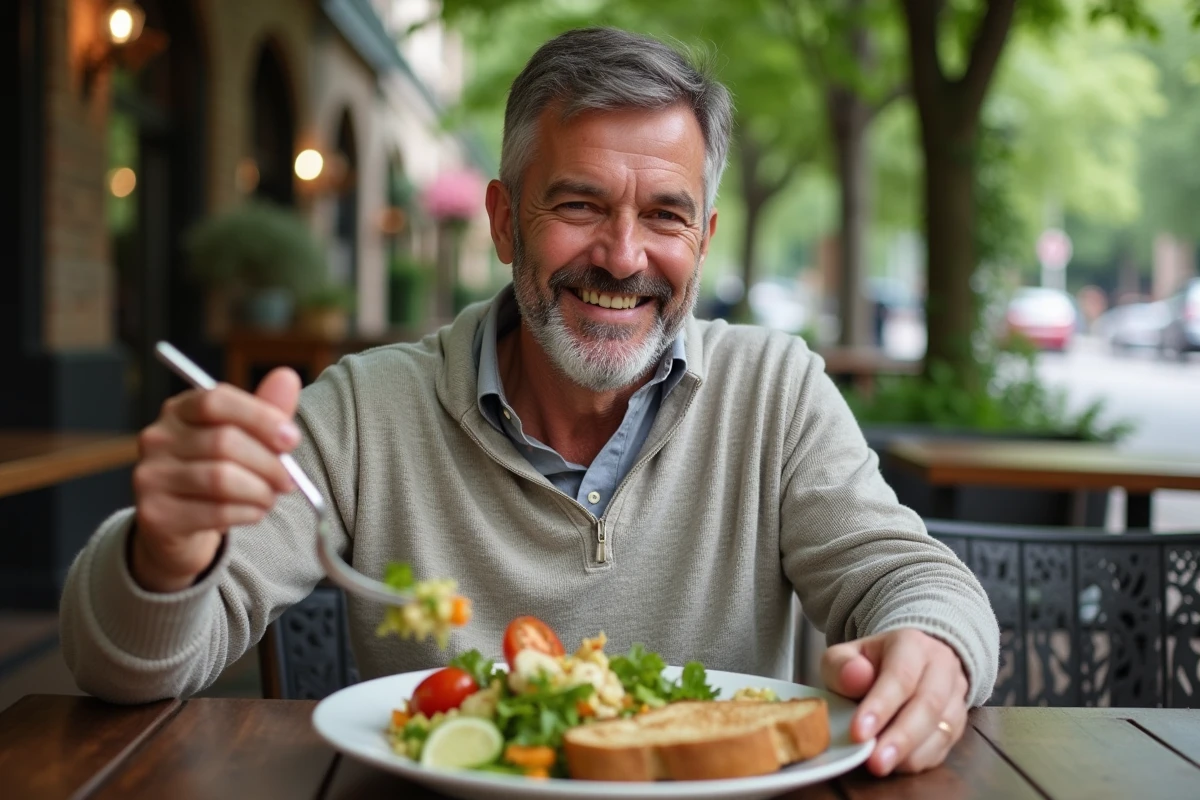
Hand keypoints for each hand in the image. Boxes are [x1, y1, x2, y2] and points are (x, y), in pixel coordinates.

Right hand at [130, 368, 302, 592]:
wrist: (181, 524)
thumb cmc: (217, 471)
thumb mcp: (244, 438)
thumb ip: (266, 411)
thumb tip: (287, 376)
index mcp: (180, 409)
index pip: (216, 400)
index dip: (260, 417)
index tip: (291, 438)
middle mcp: (158, 438)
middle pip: (223, 441)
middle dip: (268, 463)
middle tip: (289, 479)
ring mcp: (151, 476)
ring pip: (221, 478)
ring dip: (259, 491)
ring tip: (270, 497)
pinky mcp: (155, 513)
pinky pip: (214, 511)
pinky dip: (246, 512)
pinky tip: (254, 512)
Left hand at [820, 629, 968, 776]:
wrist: (903, 662)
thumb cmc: (868, 664)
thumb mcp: (844, 657)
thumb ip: (841, 665)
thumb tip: (856, 677)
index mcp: (911, 643)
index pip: (900, 675)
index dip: (881, 706)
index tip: (859, 732)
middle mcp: (941, 665)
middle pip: (929, 703)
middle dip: (901, 736)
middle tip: (875, 761)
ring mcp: (955, 693)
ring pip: (943, 727)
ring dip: (913, 752)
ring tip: (883, 765)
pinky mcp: (959, 720)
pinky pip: (946, 744)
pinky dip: (922, 758)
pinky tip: (898, 764)